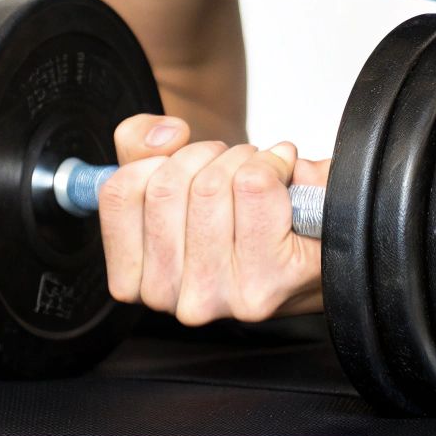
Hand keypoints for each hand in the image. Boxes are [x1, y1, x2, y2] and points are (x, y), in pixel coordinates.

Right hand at [96, 114, 328, 323]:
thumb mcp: (173, 176)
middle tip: (231, 164)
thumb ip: (140, 145)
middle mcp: (173, 299)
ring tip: (258, 173)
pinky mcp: (264, 283)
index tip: (189, 163)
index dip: (159, 159)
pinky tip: (284, 180)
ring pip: (210, 185)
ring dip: (241, 158)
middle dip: (206, 154)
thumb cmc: (243, 213)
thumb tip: (164, 136)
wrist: (315, 242)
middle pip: (166, 186)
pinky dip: (274, 164)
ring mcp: (218, 297)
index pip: (120, 193)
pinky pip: (253, 186)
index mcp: (138, 280)